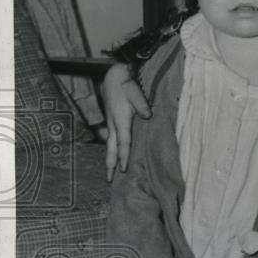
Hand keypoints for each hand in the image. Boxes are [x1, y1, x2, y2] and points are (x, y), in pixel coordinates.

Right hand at [104, 63, 151, 180]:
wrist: (113, 78)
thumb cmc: (126, 86)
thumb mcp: (136, 93)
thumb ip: (142, 105)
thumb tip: (148, 116)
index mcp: (121, 122)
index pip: (124, 143)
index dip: (124, 157)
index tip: (123, 169)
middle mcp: (114, 126)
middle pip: (111, 150)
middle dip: (110, 165)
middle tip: (109, 180)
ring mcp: (111, 125)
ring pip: (110, 147)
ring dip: (109, 160)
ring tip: (109, 174)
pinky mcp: (111, 123)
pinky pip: (111, 141)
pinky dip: (111, 152)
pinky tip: (113, 158)